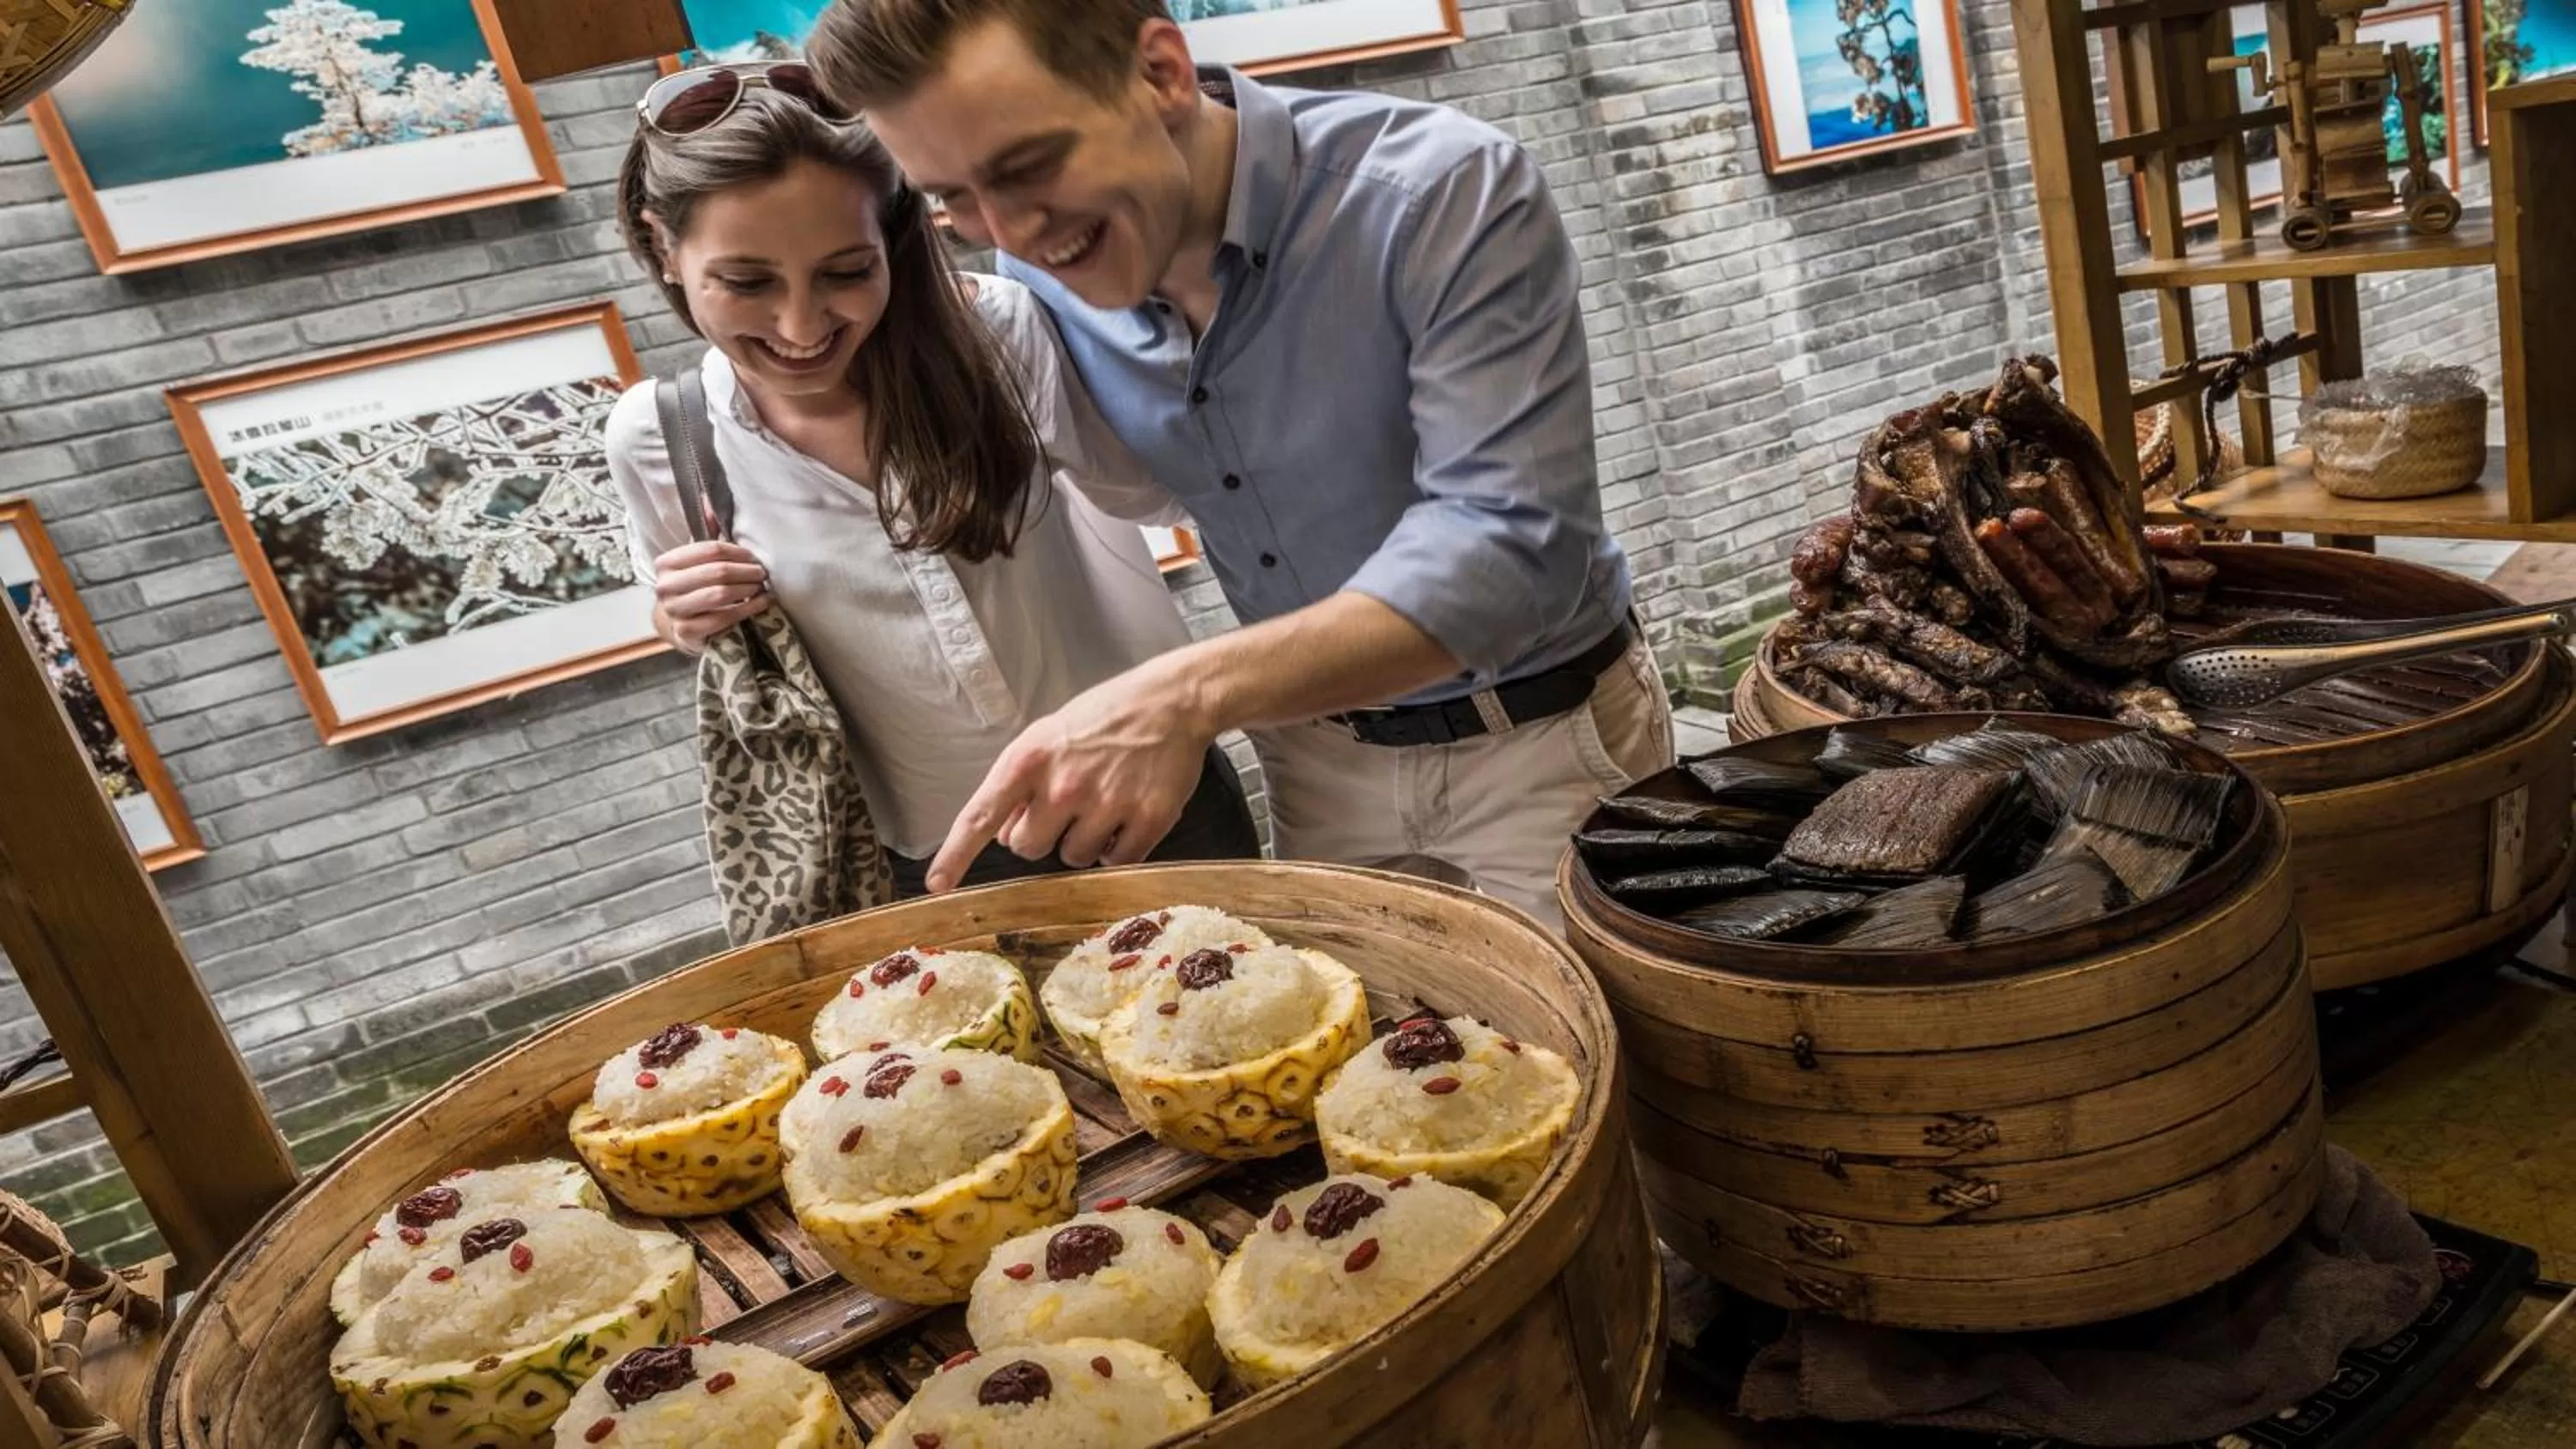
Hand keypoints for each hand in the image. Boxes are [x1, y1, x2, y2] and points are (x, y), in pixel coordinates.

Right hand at [652, 540, 768, 652]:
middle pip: (717, 572)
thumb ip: (706, 530)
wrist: (682, 623)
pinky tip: (760, 603)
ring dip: (747, 590)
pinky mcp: (687, 632)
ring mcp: (674, 611)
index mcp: (666, 563)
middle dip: (746, 572)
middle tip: (761, 573)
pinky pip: (724, 618)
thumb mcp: (697, 559)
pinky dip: (748, 609)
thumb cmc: (695, 586)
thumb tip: (711, 500)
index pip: (710, 550)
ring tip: (760, 587)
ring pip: (720, 595)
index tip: (753, 557)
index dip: (738, 552)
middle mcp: (665, 587)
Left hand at [928, 662, 1214, 892]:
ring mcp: (1106, 803)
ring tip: (1104, 801)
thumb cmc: (1103, 718)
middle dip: (1041, 834)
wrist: (1172, 702)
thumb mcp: (1047, 736)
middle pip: (1027, 848)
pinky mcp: (1148, 819)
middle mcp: (1063, 785)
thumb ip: (1020, 783)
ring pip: (1073, 858)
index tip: (938, 884)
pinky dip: (1120, 848)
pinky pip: (1116, 862)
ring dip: (1083, 841)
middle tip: (1066, 805)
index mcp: (1029, 758)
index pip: (980, 815)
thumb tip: (1000, 834)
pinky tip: (1129, 814)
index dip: (956, 854)